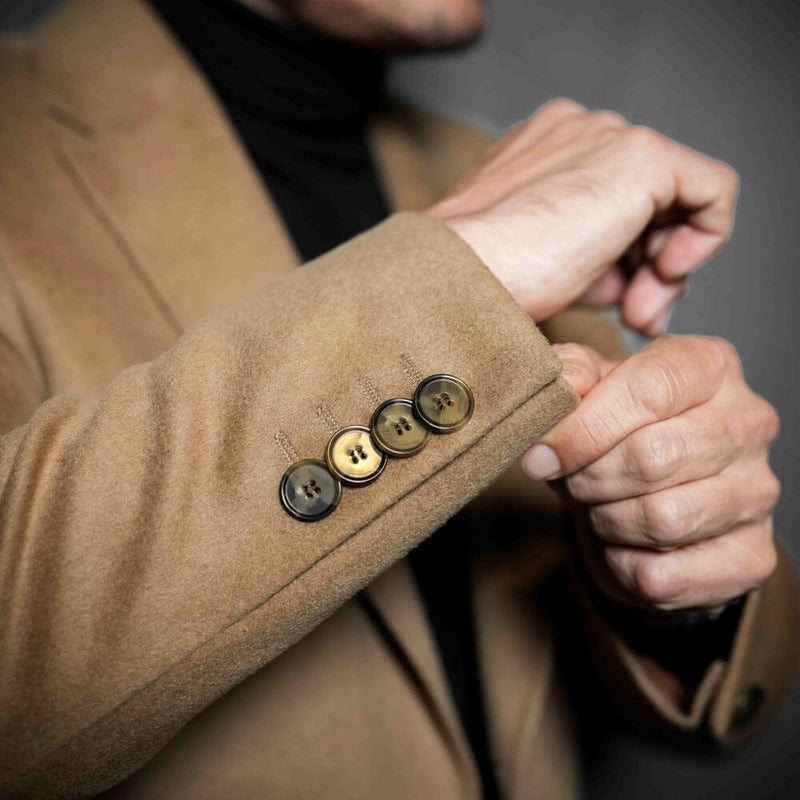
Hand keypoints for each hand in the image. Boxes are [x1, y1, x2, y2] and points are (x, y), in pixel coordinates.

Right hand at [426, 100, 738, 334]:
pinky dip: (704, 239)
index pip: (613, 203)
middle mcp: (578, 133)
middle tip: (637, 318)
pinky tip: (666, 274)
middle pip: (648, 202)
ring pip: (677, 200)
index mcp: (545, 152)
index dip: (627, 260)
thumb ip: (598, 261)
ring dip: (667, 267)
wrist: (456, 281)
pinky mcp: (638, 157)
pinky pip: (712, 190)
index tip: (618, 308)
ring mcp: (606, 137)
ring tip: (639, 313)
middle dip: (650, 267)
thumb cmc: (483, 284)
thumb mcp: (545, 268)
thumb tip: (645, 286)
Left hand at [522, 337, 779, 612]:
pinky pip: (664, 575)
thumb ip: (570, 375)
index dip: (583, 430)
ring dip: (607, 521)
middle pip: (653, 458)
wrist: (644, 493)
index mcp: (709, 366)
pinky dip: (623, 565)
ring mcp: (759, 492)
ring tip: (599, 506)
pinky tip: (625, 543)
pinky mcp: (753, 556)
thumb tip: (564, 391)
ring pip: (662, 520)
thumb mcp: (585, 387)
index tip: (541, 456)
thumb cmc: (615, 428)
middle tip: (572, 481)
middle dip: (590, 478)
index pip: (648, 391)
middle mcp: (749, 423)